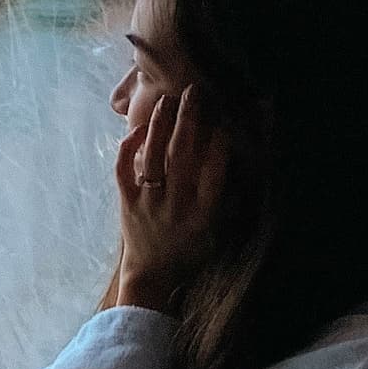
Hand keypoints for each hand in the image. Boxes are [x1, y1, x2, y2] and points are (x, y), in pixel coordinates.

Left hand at [109, 86, 217, 312]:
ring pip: (152, 155)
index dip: (219, 142)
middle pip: (182, 155)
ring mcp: (148, 201)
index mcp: (202, 214)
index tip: (224, 118)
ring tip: (167, 100)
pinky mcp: (126, 201)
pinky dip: (128, 147)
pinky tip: (137, 129)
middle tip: (193, 92)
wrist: (151, 276)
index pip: (213, 171)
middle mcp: (175, 204)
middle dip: (189, 120)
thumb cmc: (190, 253)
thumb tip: (244, 166)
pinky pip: (123, 168)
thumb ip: (229, 202)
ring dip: (159, 125)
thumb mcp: (217, 233)